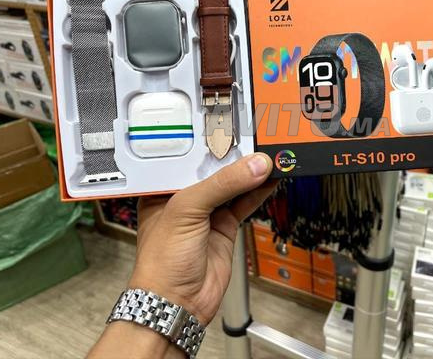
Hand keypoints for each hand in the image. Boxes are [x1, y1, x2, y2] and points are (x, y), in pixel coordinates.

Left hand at [129, 153, 275, 325]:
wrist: (177, 304)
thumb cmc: (161, 262)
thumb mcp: (186, 211)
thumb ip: (221, 186)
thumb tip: (252, 167)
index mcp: (163, 188)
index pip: (190, 156)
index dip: (211, 142)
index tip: (234, 129)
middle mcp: (184, 198)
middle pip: (215, 169)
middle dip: (236, 156)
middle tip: (257, 140)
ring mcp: (207, 213)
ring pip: (233, 185)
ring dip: (252, 172)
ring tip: (270, 156)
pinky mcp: (225, 227)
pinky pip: (245, 203)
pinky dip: (259, 191)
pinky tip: (271, 178)